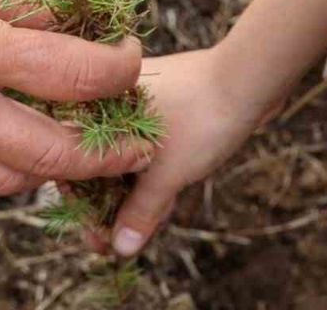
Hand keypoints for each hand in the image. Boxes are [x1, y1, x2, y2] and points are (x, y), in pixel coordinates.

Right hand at [0, 0, 151, 193]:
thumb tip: (69, 22)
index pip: (71, 75)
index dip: (117, 67)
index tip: (129, 54)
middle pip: (50, 155)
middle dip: (108, 152)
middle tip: (137, 139)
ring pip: (6, 181)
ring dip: (51, 166)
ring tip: (76, 140)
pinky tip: (7, 133)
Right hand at [100, 50, 278, 255]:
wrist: (250, 79)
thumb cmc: (200, 118)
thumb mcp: (165, 174)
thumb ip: (140, 212)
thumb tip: (120, 248)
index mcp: (97, 107)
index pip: (76, 164)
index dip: (84, 209)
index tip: (96, 240)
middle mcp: (111, 102)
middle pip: (99, 165)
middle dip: (108, 208)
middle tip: (113, 245)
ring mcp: (139, 105)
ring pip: (124, 159)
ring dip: (130, 196)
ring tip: (136, 233)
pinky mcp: (165, 110)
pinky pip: (147, 150)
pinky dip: (151, 178)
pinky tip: (159, 207)